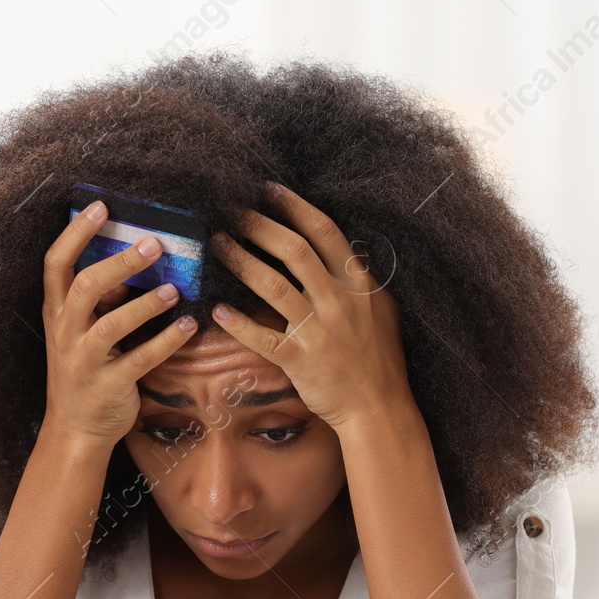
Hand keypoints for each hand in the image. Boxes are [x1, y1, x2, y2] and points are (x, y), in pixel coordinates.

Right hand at [40, 201, 199, 448]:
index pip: (56, 264)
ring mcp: (84, 361)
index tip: (102, 207)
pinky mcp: (109, 387)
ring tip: (175, 290)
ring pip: (110, 325)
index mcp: (56, 312)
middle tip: (154, 243)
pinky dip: (166, 341)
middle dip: (120, 262)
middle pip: (85, 286)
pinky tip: (189, 326)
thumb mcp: (80, 330)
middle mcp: (65, 333)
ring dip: (145, 305)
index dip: (76, 233)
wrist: (75, 430)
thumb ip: (99, 298)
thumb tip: (134, 259)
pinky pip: (140, 360)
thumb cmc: (84, 369)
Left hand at [209, 184, 412, 429]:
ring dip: (242, 261)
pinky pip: (262, 337)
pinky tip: (218, 310)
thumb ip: (359, 279)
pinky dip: (238, 322)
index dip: (294, 207)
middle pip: (293, 251)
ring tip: (218, 245)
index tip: (268, 189)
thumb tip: (342, 249)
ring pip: (273, 286)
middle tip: (232, 210)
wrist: (379, 408)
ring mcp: (319, 331)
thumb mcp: (381, 310)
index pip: (324, 232)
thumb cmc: (379, 359)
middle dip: (259, 226)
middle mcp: (339, 301)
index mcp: (359, 284)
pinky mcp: (300, 360)